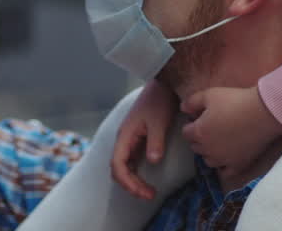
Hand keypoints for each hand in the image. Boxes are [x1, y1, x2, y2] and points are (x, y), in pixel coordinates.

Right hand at [110, 80, 177, 199]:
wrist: (163, 85)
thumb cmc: (160, 101)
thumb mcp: (159, 121)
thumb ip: (155, 141)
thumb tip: (153, 161)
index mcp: (125, 135)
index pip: (118, 165)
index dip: (128, 182)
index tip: (144, 192)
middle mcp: (124, 139)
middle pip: (118, 169)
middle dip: (131, 185)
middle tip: (149, 195)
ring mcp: (129, 140)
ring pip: (124, 166)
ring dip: (133, 181)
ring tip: (149, 191)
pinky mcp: (137, 139)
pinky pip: (131, 161)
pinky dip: (137, 174)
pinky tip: (148, 179)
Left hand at [180, 86, 281, 173]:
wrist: (263, 113)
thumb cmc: (234, 101)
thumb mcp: (209, 95)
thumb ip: (191, 102)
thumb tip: (182, 108)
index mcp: (199, 132)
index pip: (186, 133)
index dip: (191, 124)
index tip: (199, 117)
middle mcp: (208, 149)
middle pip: (196, 147)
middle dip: (199, 138)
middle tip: (210, 127)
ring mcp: (223, 160)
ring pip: (208, 160)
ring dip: (209, 152)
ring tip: (218, 141)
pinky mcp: (239, 165)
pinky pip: (225, 172)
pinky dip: (223, 167)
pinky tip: (227, 158)